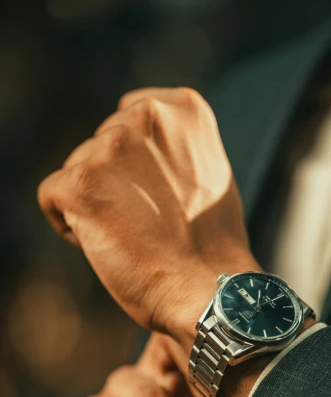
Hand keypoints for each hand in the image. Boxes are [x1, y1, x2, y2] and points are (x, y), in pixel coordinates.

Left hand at [37, 87, 259, 354]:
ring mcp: (111, 146)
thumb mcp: (208, 172)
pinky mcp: (79, 182)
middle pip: (100, 144)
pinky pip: (53, 197)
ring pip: (77, 170)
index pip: (127, 117)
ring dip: (96, 204)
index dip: (135, 162)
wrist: (209, 288)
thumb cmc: (211, 244)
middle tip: (151, 222)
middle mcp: (146, 115)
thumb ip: (172, 146)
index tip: (160, 196)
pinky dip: (72, 227)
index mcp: (183, 107)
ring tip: (136, 236)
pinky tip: (109, 246)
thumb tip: (137, 149)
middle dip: (115, 182)